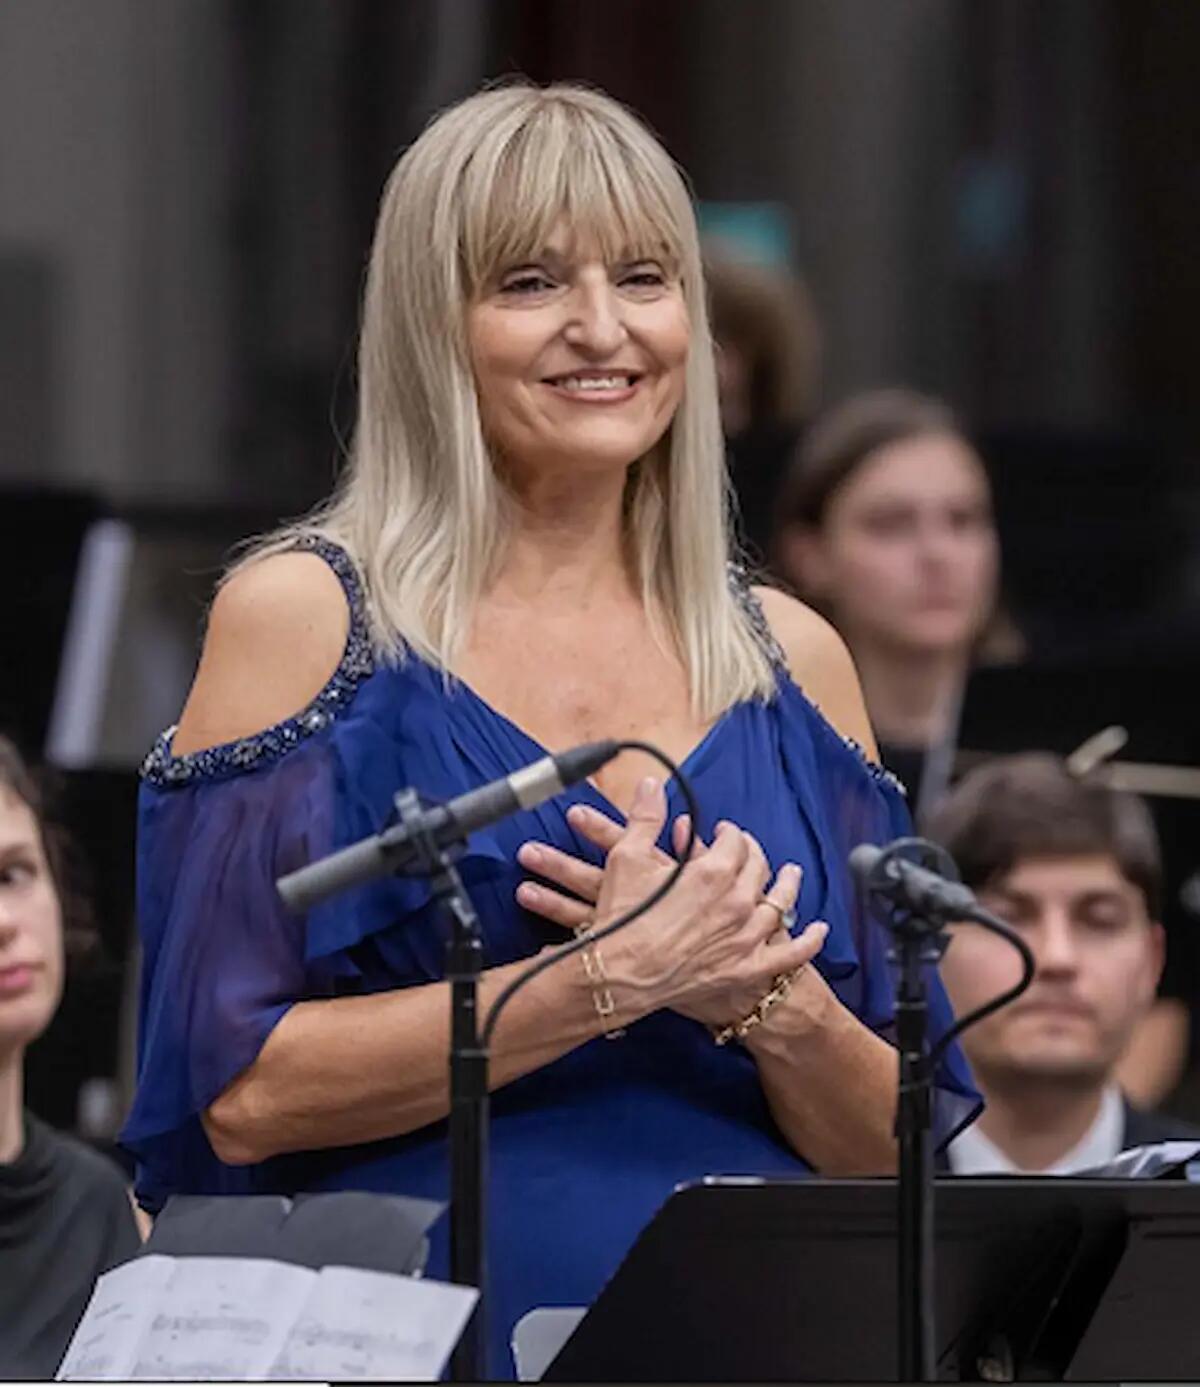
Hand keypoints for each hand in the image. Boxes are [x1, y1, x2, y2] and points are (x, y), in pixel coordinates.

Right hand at [515, 779, 827, 1025]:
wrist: (617, 975)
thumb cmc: (621, 916)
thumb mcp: (627, 856)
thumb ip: (645, 818)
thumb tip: (652, 784)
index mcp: (714, 870)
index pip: (735, 841)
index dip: (730, 833)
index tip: (724, 831)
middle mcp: (738, 901)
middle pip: (758, 867)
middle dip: (753, 854)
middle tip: (746, 851)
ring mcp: (746, 936)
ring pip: (780, 904)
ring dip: (788, 886)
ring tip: (792, 875)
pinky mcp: (746, 968)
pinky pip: (789, 954)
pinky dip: (808, 941)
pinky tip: (819, 931)